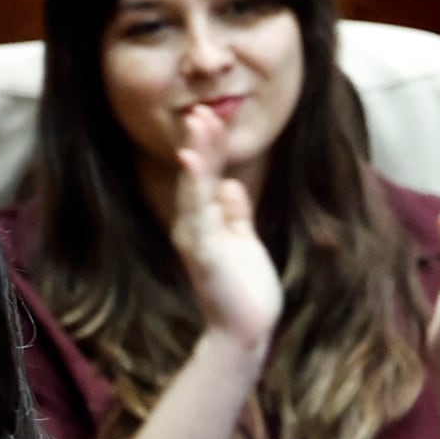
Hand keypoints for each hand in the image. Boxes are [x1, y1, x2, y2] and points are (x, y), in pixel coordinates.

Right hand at [160, 101, 284, 356]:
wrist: (247, 329)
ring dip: (197, 156)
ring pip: (195, 189)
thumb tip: (232, 185)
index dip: (209, 147)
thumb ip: (235, 213)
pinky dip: (196, 190)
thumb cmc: (245, 288)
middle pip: (196, 176)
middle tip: (201, 109)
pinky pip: (199, 216)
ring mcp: (197, 240)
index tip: (213, 116)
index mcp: (203, 221)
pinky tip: (194, 166)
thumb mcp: (243, 240)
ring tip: (198, 124)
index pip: (205, 176)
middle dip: (200, 142)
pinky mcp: (205, 254)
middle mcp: (193, 226)